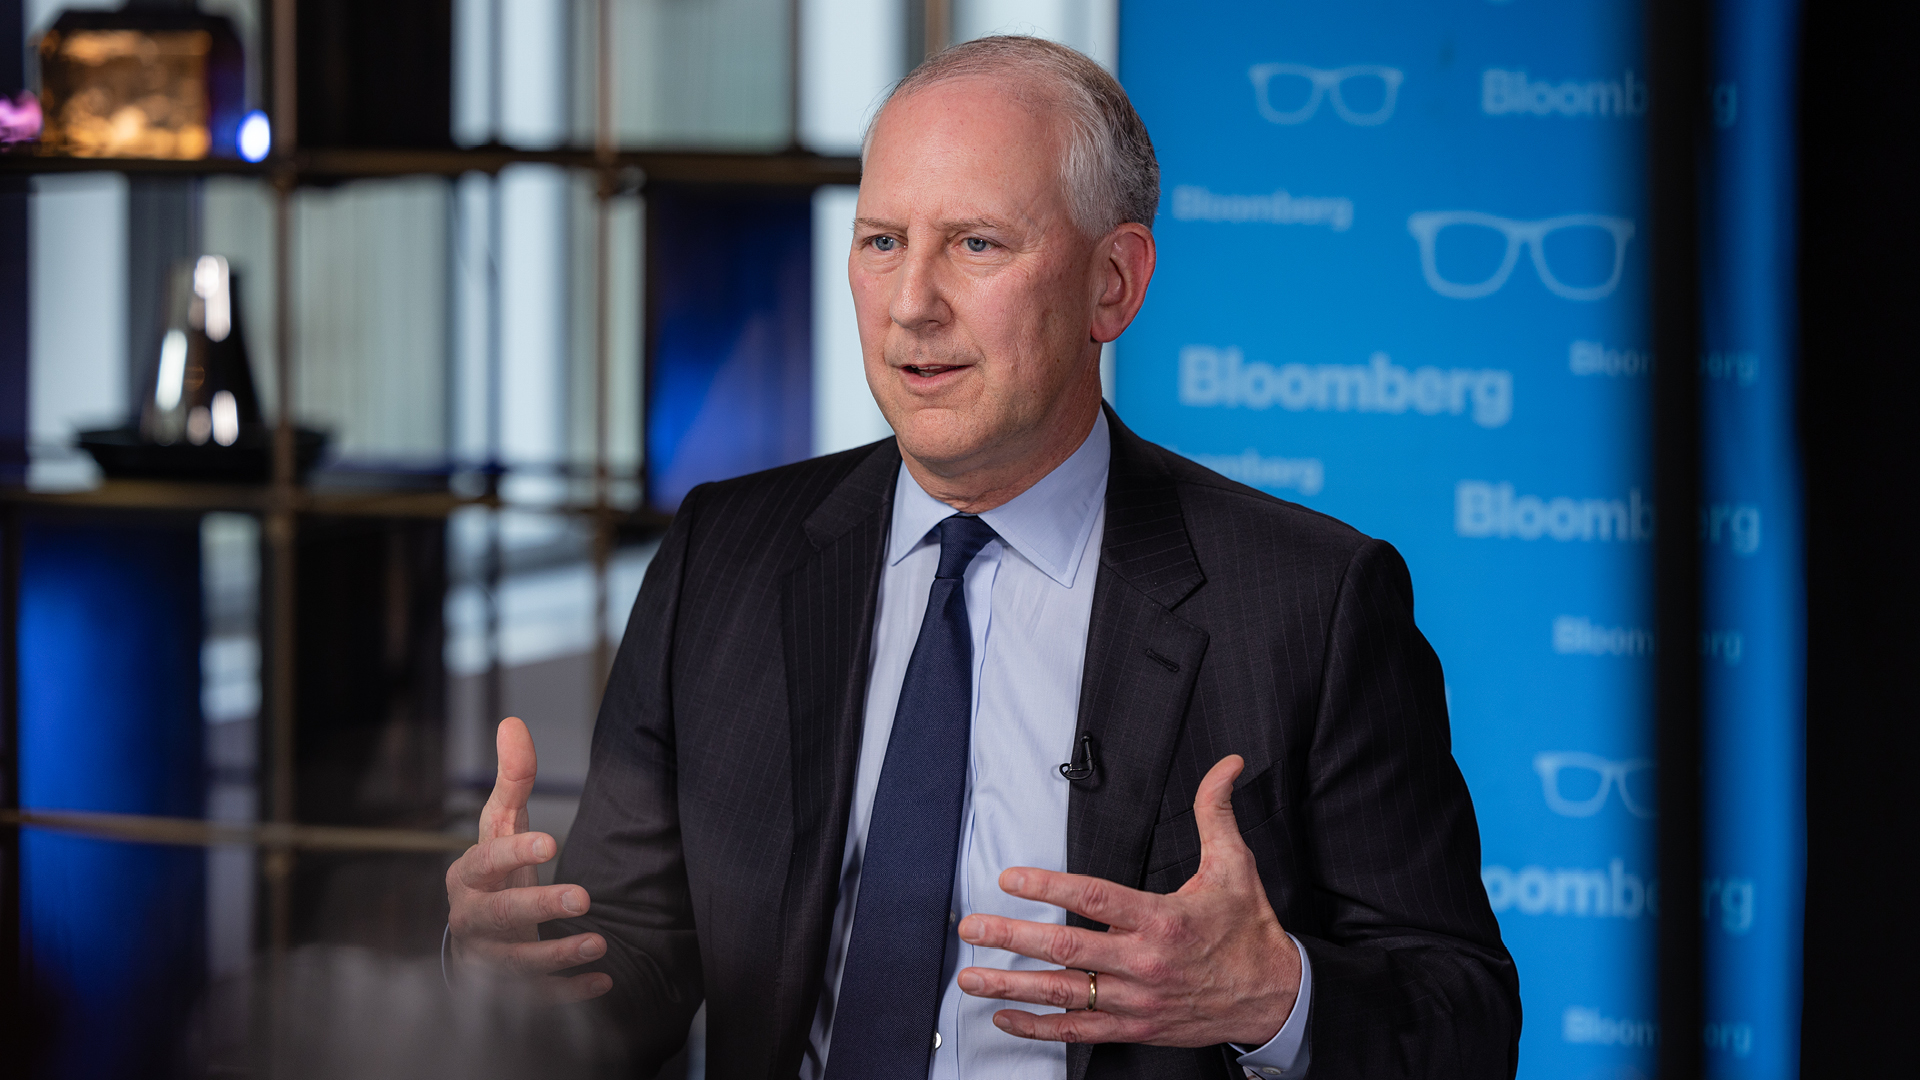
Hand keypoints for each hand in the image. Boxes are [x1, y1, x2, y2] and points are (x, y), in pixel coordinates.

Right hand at [445, 717, 611, 1001]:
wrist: (477, 936)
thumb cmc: (494, 870)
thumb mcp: (501, 825)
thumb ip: (512, 780)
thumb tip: (513, 722)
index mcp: (467, 876)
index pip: (485, 860)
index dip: (515, 851)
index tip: (552, 841)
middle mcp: (471, 919)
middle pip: (499, 915)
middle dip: (540, 906)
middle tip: (585, 896)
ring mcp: (486, 958)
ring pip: (516, 962)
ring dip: (556, 954)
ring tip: (600, 943)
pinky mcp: (507, 991)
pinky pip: (534, 998)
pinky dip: (566, 994)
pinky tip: (602, 983)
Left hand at [955, 755, 1298, 1045]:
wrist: (1273, 999)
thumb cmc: (1248, 932)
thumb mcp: (1235, 866)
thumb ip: (1217, 812)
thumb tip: (1227, 765)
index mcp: (1162, 921)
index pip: (1094, 900)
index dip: (1047, 888)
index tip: (1010, 879)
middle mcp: (1144, 963)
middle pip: (1065, 949)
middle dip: (1011, 937)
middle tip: (972, 927)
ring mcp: (1137, 1001)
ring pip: (1064, 994)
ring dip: (1012, 986)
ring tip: (971, 976)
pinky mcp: (1136, 1028)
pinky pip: (1080, 1030)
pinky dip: (1039, 1027)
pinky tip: (1007, 1017)